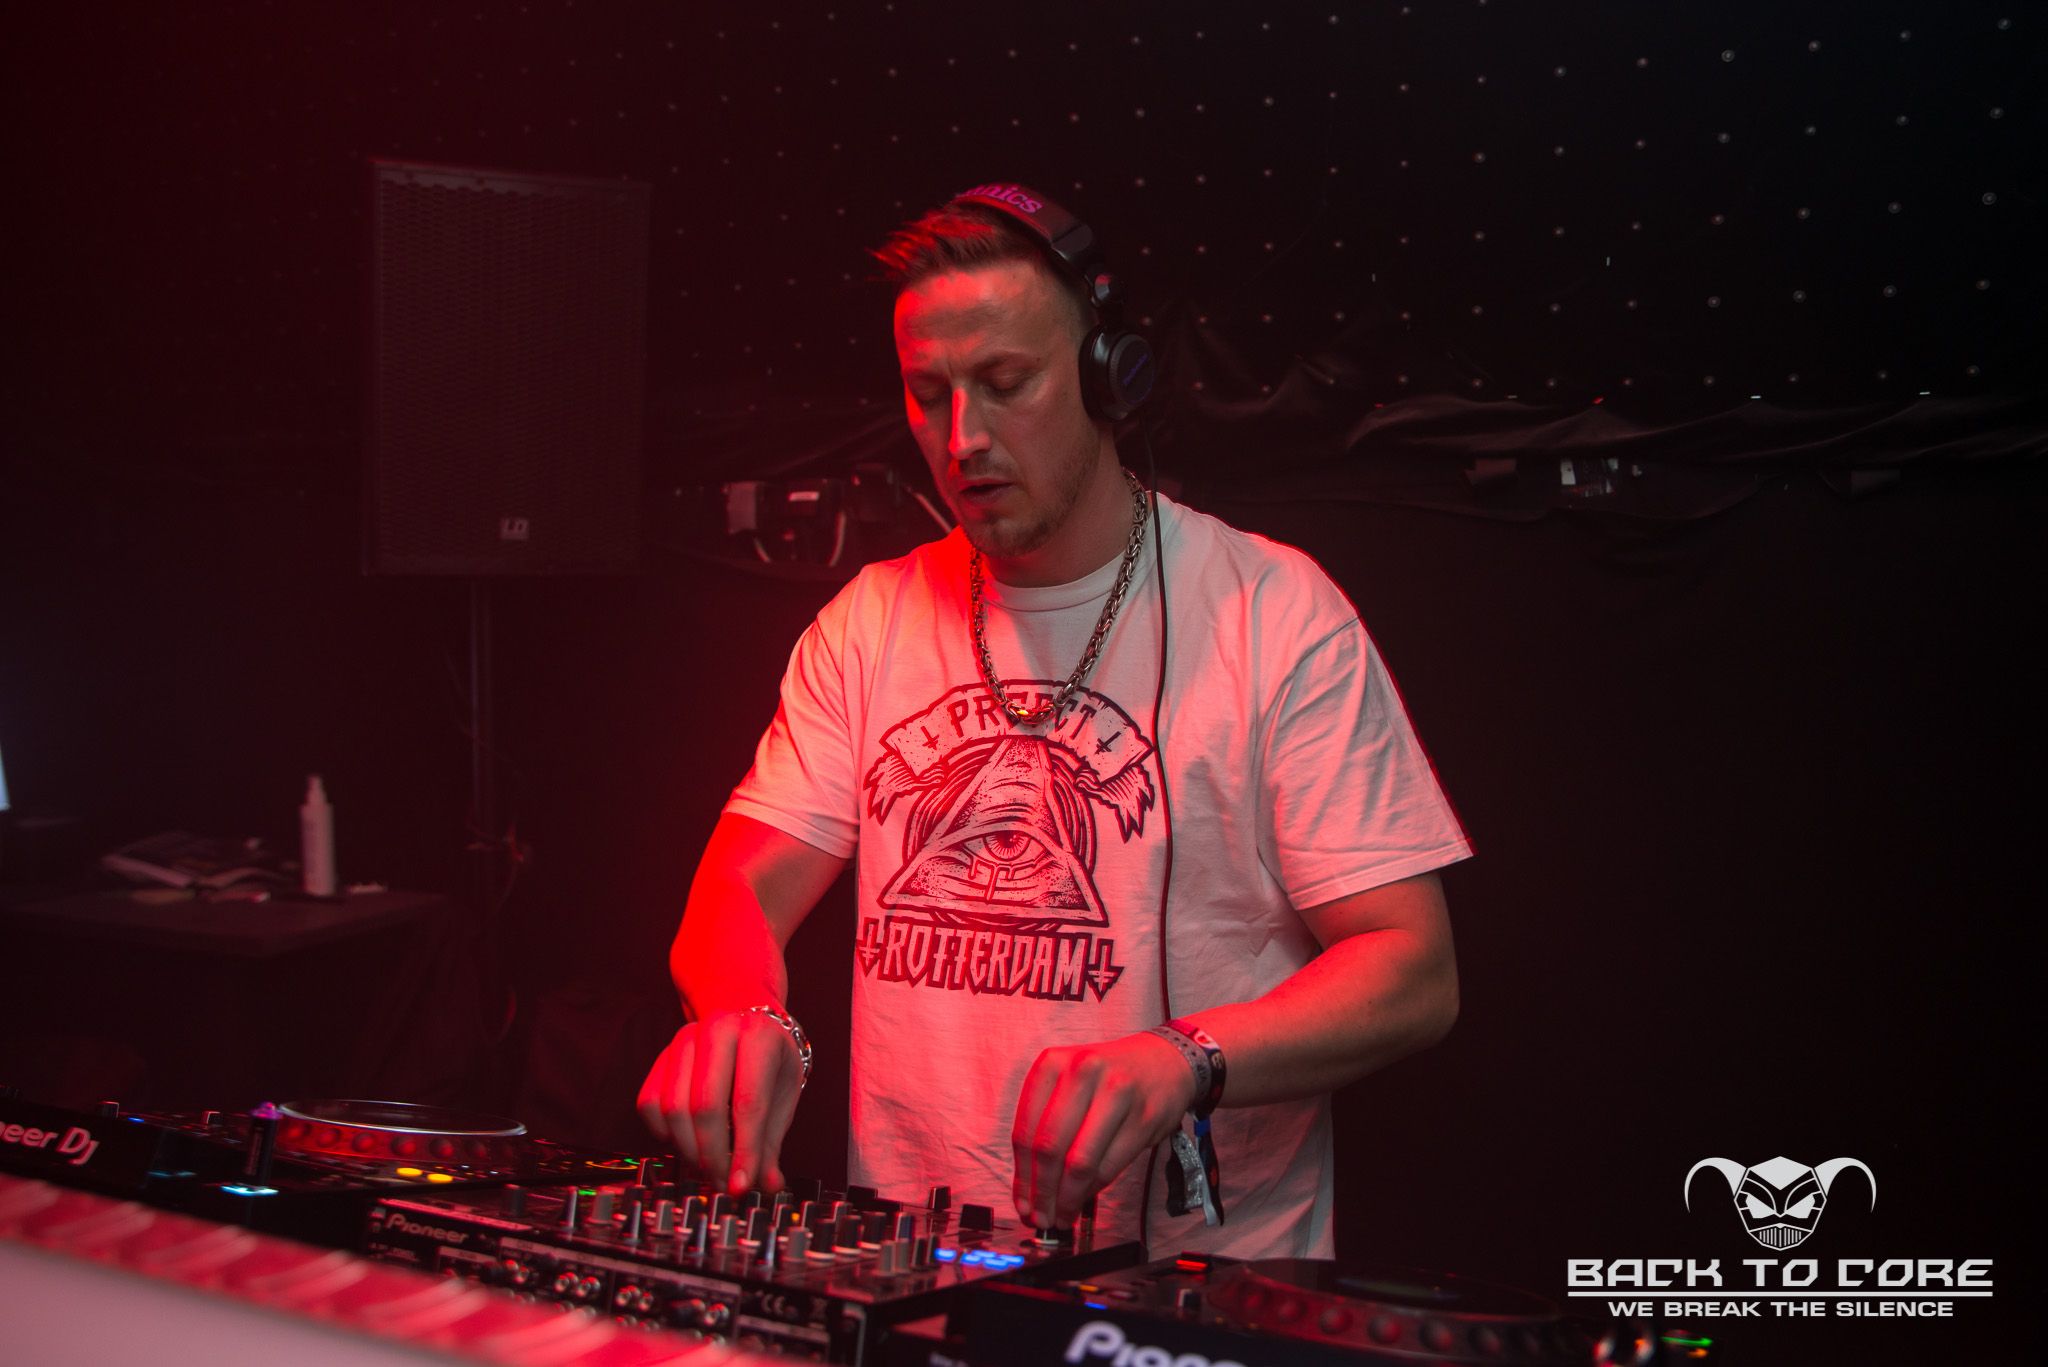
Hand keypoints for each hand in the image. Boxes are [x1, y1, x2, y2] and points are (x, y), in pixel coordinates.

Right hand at [637, 1010, 803, 1193]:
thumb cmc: (768, 1060)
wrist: (743, 1016)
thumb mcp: (782, 1095)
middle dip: (713, 1156)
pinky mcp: (661, 1056)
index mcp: (758, 1037)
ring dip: (689, 1150)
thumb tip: (767, 1185)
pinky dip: (663, 1133)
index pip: (748, 1103)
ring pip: (674, 1108)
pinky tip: (685, 1141)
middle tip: (722, 1183)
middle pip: (706, 1106)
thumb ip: (771, 1142)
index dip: (743, 1152)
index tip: (740, 1186)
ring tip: (708, 1167)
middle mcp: (718, 1031)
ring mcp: (683, 1040)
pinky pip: (649, 1104)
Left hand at [1011, 1031, 1199, 1227]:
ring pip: (1081, 1162)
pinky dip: (1094, 1190)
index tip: (1023, 1203)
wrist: (1164, 1060)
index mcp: (1053, 1063)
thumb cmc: (1108, 1077)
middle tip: (1041, 1217)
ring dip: (1068, 1198)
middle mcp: (1083, 1072)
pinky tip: (1085, 1198)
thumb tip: (1029, 1189)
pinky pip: (1110, 1165)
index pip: (1027, 1131)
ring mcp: (1117, 1093)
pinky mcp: (1144, 1116)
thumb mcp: (1068, 1084)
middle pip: (1051, 1148)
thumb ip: (1045, 1127)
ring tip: (1062, 1215)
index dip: (1022, 1177)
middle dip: (1043, 1193)